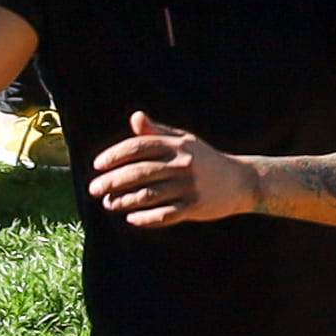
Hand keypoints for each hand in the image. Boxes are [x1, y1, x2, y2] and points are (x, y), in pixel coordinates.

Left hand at [85, 116, 259, 227]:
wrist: (241, 181)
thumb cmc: (205, 159)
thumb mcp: (184, 141)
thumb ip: (157, 132)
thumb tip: (135, 117)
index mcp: (177, 145)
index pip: (138, 147)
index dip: (114, 156)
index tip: (98, 165)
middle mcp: (183, 163)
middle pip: (139, 172)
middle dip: (112, 181)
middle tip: (94, 189)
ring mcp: (190, 186)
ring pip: (149, 195)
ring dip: (124, 201)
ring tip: (109, 203)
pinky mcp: (196, 206)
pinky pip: (165, 214)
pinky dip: (146, 218)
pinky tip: (131, 218)